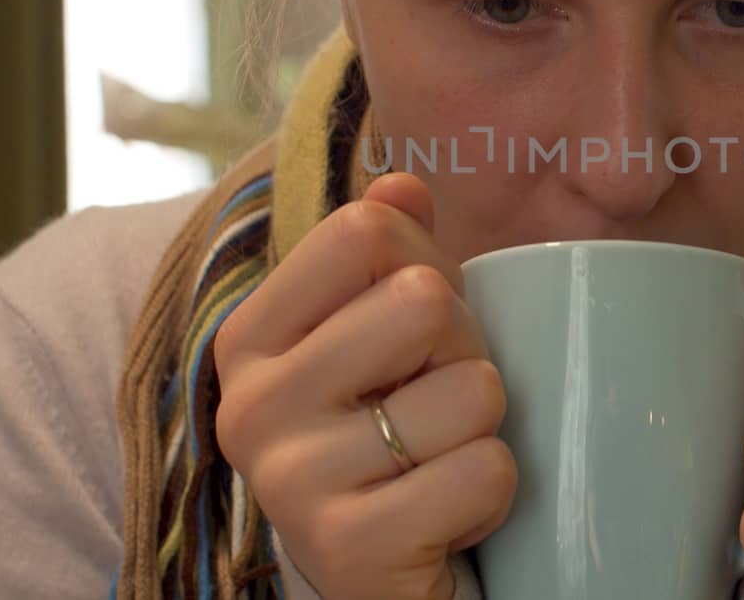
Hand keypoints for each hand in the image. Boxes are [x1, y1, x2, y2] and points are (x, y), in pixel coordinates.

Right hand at [213, 174, 517, 599]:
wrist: (389, 583)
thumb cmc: (394, 445)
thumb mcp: (387, 341)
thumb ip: (390, 253)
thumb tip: (403, 185)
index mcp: (251, 340)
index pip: (366, 232)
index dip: (430, 271)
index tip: (415, 339)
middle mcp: (251, 406)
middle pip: (425, 301)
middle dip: (466, 353)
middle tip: (437, 410)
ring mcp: (291, 483)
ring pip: (471, 390)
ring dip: (484, 430)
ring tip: (439, 464)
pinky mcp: (348, 551)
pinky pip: (484, 471)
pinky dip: (492, 495)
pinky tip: (447, 519)